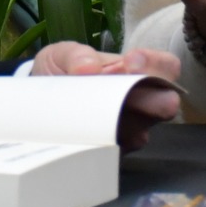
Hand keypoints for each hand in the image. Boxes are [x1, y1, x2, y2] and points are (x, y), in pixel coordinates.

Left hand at [32, 43, 181, 150]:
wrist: (39, 101)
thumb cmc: (61, 72)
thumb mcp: (61, 55)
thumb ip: (75, 55)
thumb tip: (89, 68)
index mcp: (133, 70)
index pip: (165, 66)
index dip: (155, 63)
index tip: (129, 63)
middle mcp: (139, 100)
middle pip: (166, 102)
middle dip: (158, 101)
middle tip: (142, 98)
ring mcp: (128, 126)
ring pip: (143, 129)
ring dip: (130, 124)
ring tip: (107, 118)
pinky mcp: (112, 149)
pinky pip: (118, 151)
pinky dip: (108, 143)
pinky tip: (93, 135)